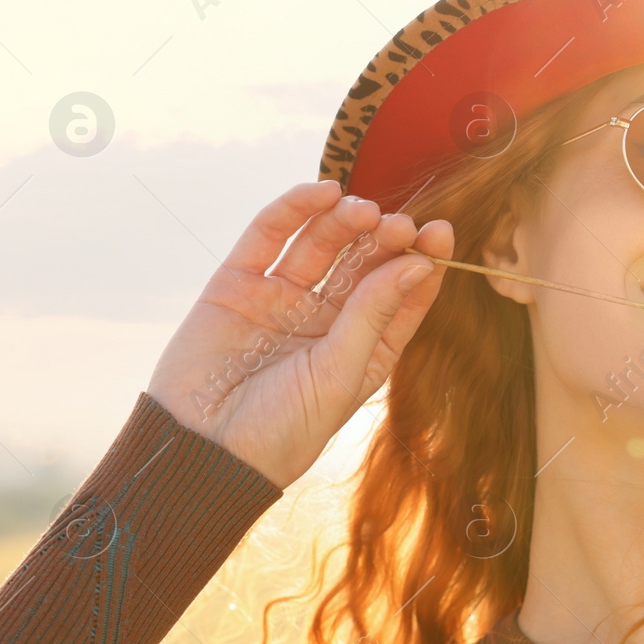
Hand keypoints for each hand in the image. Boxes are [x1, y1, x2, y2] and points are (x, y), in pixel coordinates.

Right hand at [146, 180, 451, 486]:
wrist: (202, 450)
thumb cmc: (281, 430)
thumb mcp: (339, 373)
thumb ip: (372, 314)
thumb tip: (417, 263)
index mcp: (362, 347)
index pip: (400, 295)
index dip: (421, 262)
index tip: (440, 233)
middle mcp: (325, 320)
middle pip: (363, 264)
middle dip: (383, 240)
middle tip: (399, 224)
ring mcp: (281, 298)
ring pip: (320, 244)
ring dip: (344, 221)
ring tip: (363, 209)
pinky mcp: (237, 284)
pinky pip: (268, 236)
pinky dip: (294, 209)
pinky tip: (322, 192)